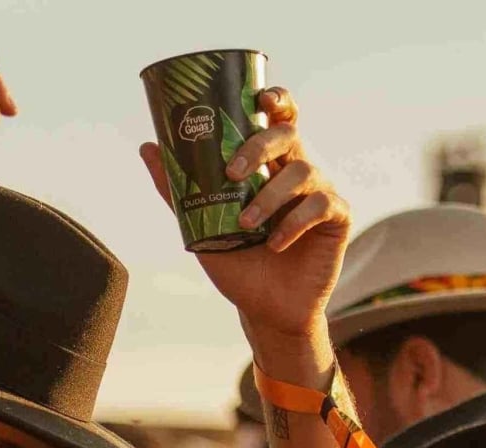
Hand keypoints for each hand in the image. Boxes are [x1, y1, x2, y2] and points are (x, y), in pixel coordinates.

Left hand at [140, 88, 347, 369]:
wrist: (266, 311)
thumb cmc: (238, 265)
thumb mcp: (201, 227)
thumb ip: (178, 190)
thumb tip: (147, 147)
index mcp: (269, 166)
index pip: (279, 119)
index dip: (277, 100)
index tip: (261, 98)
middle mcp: (296, 172)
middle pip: (288, 135)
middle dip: (259, 146)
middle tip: (232, 172)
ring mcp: (320, 193)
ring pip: (302, 171)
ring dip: (269, 197)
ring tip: (246, 225)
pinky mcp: (338, 218)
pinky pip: (321, 205)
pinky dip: (294, 222)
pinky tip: (275, 243)